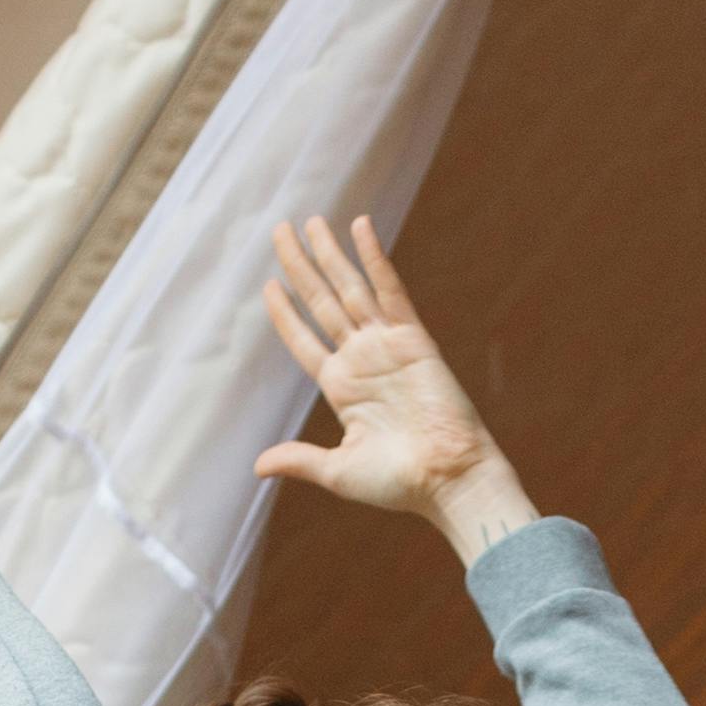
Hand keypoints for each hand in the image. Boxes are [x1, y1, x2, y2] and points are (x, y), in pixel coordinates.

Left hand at [256, 212, 532, 554]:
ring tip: (309, 222)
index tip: (268, 284)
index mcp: (342, 388)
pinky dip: (374, 258)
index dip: (285, 313)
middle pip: (321, 302)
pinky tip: (359, 227)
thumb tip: (258, 466)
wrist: (447, 479)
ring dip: (329, 254)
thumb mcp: (338, 471)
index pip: (304, 340)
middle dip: (300, 266)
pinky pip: (389, 289)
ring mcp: (386, 345)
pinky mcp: (413, 338)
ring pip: (349, 288)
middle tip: (280, 230)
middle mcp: (361, 360)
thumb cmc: (399, 483)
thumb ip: (300, 459)